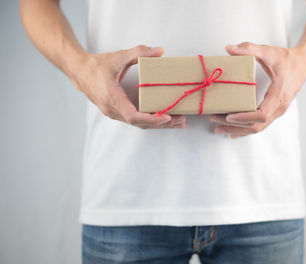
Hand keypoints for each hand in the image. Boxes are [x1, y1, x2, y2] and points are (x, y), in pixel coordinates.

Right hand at [70, 45, 185, 128]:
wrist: (79, 71)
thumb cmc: (97, 65)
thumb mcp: (118, 57)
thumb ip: (139, 52)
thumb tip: (160, 50)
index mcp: (112, 98)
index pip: (132, 116)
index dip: (150, 119)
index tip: (166, 117)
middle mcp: (112, 110)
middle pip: (140, 124)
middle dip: (161, 124)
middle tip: (181, 121)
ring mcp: (114, 113)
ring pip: (138, 124)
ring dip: (158, 125)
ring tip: (178, 122)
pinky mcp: (117, 112)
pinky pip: (136, 120)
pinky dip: (150, 121)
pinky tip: (164, 118)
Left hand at [210, 42, 305, 137]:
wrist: (304, 63)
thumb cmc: (288, 59)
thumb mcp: (269, 51)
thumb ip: (249, 49)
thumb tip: (228, 48)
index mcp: (279, 95)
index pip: (261, 114)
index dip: (244, 118)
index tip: (229, 117)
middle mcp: (280, 107)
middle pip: (256, 125)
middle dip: (234, 125)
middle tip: (215, 120)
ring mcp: (278, 111)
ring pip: (257, 128)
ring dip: (237, 130)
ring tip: (218, 128)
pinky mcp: (275, 111)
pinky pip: (260, 125)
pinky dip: (245, 129)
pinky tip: (233, 132)